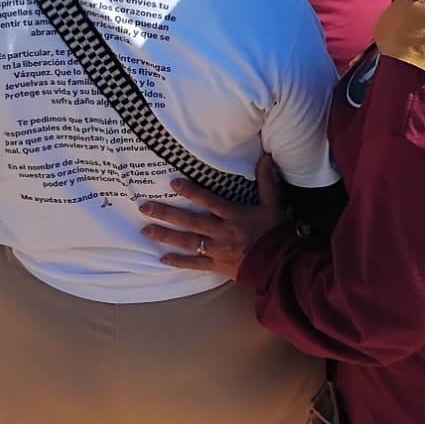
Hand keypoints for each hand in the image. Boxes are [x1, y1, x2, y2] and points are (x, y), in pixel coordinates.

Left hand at [139, 155, 286, 280]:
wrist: (280, 263)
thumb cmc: (275, 232)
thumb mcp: (273, 204)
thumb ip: (266, 181)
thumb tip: (267, 158)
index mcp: (234, 216)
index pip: (209, 201)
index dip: (191, 192)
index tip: (173, 183)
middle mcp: (222, 232)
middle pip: (190, 222)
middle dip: (166, 214)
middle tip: (145, 208)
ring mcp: (217, 250)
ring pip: (187, 242)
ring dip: (165, 236)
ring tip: (146, 230)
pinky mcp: (217, 265)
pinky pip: (194, 263)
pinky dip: (179, 262)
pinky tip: (162, 259)